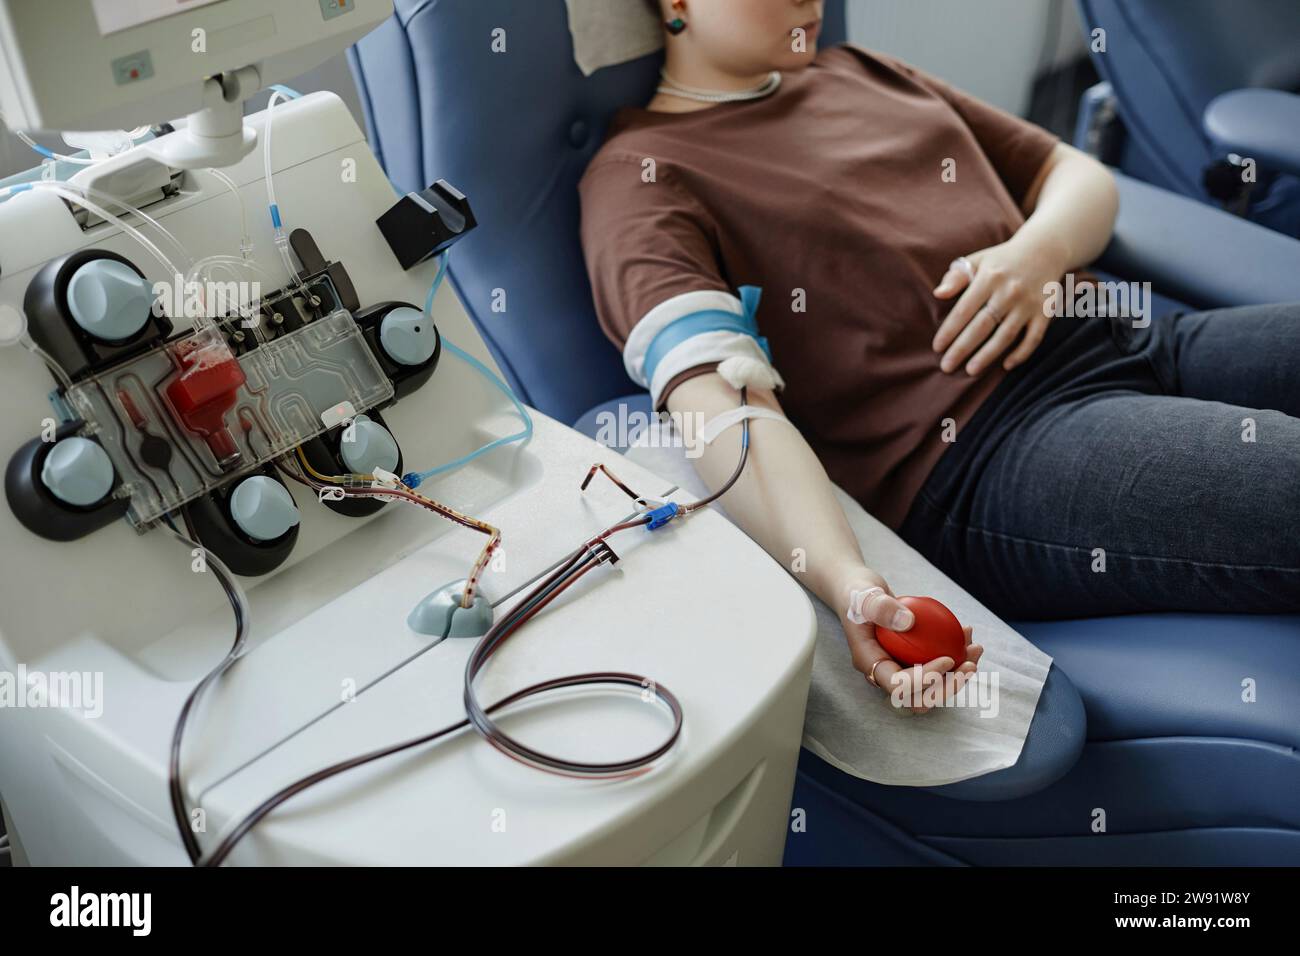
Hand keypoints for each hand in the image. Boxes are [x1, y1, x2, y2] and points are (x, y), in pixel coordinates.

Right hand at [836, 569, 982, 713]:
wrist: (858, 593)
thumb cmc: (857, 593)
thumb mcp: (864, 596)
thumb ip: (881, 607)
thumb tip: (909, 622)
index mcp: (870, 663)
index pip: (898, 685)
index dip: (925, 679)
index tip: (947, 659)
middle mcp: (884, 674)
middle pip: (917, 698)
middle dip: (947, 688)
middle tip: (969, 665)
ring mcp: (898, 670)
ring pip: (931, 689)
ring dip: (957, 676)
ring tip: (975, 649)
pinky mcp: (911, 662)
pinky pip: (937, 669)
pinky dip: (956, 657)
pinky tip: (967, 634)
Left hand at [931, 234, 1068, 375]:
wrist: (1045, 250)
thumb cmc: (1001, 260)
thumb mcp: (977, 260)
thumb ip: (956, 277)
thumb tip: (938, 294)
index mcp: (989, 277)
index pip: (964, 309)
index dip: (950, 330)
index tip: (937, 347)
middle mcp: (1010, 291)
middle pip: (982, 326)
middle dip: (962, 348)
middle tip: (947, 366)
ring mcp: (1029, 303)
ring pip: (1006, 335)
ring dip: (988, 355)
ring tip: (970, 371)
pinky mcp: (1046, 312)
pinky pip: (1034, 338)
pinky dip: (1021, 353)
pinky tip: (1006, 366)